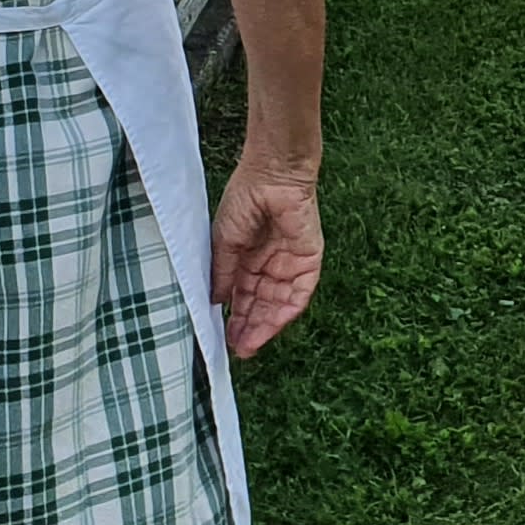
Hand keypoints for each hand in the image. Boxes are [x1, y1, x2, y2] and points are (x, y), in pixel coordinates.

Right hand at [209, 156, 322, 357]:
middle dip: (249, 327)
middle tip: (237, 350)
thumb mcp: (224, 242)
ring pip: (279, 302)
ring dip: (265, 324)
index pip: (242, 296)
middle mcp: (269, 264)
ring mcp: (290, 262)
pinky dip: (289, 309)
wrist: (271, 175)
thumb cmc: (244, 199)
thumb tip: (216, 303)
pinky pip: (301, 290)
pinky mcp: (309, 258)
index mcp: (247, 258)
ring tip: (249, 344)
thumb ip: (222, 273)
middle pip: (260, 304)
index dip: (234, 318)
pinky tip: (274, 325)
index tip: (223, 339)